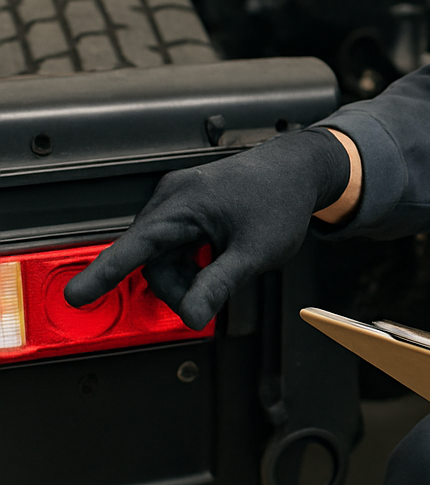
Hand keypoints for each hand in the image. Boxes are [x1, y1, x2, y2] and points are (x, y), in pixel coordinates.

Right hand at [64, 127, 350, 329]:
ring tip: (224, 270)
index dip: (104, 274)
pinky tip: (217, 258)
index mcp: (186, 203)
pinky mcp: (186, 204)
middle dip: (177, 287)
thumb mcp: (255, 251)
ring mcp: (178, 198)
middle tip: (212, 298)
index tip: (76, 296)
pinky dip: (191, 259)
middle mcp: (174, 196)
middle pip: (153, 260)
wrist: (299, 168)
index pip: (136, 246)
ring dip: (186, 274)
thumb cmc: (281, 198)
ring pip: (163, 254)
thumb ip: (220, 283)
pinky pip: (174, 243)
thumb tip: (193, 316)